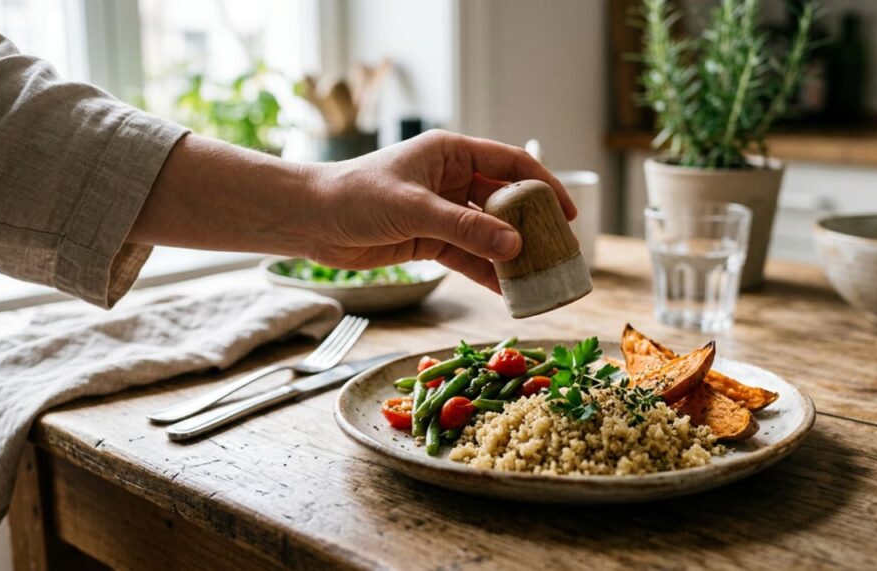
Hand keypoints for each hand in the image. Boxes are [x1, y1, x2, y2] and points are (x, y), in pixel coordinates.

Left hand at [304, 130, 574, 291]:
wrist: (310, 220)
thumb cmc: (355, 196)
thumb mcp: (414, 208)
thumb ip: (465, 228)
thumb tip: (514, 245)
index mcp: (450, 153)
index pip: (510, 163)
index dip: (543, 185)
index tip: (567, 213)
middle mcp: (451, 180)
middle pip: (504, 201)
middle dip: (531, 226)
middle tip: (558, 251)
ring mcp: (441, 211)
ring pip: (487, 232)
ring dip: (509, 254)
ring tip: (538, 277)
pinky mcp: (428, 240)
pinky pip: (467, 256)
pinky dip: (485, 272)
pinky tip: (505, 291)